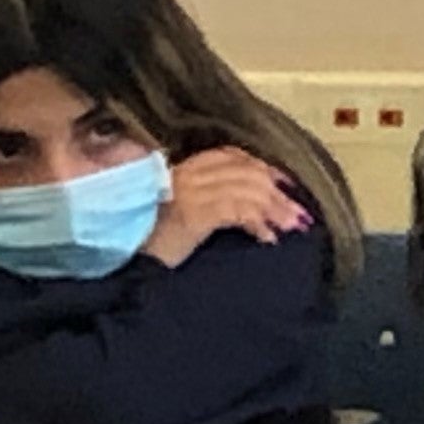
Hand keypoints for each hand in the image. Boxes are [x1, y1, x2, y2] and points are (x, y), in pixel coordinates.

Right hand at [145, 146, 307, 268]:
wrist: (124, 268)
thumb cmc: (150, 245)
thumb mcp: (179, 214)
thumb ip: (208, 200)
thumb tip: (254, 205)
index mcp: (180, 171)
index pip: (229, 156)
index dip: (262, 167)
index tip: (286, 184)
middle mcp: (184, 175)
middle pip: (245, 172)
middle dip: (278, 194)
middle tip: (300, 215)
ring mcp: (187, 192)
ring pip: (247, 189)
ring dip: (275, 209)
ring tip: (291, 227)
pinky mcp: (191, 213)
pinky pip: (237, 210)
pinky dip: (258, 223)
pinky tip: (267, 238)